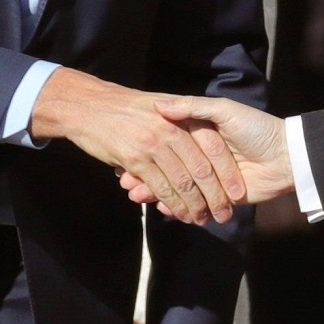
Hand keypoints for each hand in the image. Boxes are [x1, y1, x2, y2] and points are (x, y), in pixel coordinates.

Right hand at [29, 69, 240, 223]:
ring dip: (193, 206)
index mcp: (183, 116)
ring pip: (182, 183)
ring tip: (201, 221)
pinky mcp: (136, 160)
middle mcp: (172, 129)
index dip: (226, 173)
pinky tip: (176, 214)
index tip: (236, 194)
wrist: (87, 104)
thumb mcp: (160, 103)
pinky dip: (170, 204)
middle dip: (214, 197)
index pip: (213, 148)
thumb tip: (206, 140)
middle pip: (201, 170)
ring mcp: (154, 145)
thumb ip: (186, 113)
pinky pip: (160, 187)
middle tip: (222, 216)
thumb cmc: (124, 105)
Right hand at [118, 96, 292, 221]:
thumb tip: (160, 104)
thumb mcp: (224, 110)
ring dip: (154, 192)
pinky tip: (159, 206)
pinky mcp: (219, 198)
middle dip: (146, 175)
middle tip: (125, 183)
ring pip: (176, 187)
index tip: (127, 156)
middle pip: (168, 168)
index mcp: (201, 135)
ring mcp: (210, 179)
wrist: (287, 156)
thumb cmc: (256, 128)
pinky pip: (193, 204)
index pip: (168, 144)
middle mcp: (202, 157)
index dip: (148, 151)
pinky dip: (175, 206)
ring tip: (134, 195)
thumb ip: (193, 107)